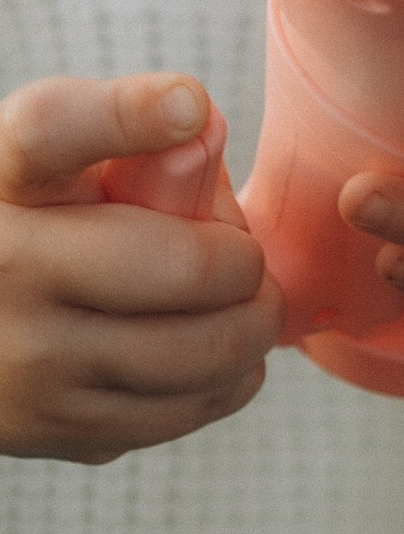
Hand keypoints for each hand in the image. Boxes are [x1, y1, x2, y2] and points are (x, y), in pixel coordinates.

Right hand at [0, 72, 281, 461]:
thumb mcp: (56, 164)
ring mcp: (27, 363)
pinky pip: (184, 410)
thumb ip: (123, 133)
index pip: (51, 129)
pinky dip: (227, 379)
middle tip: (240, 258)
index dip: (129, 112)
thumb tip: (197, 119)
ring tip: (240, 304)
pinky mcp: (53, 430)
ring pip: (203, 353)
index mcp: (6, 180)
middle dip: (243, 261)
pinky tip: (214, 350)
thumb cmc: (38, 224)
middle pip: (185, 268)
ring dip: (250, 326)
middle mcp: (5, 269)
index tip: (189, 103)